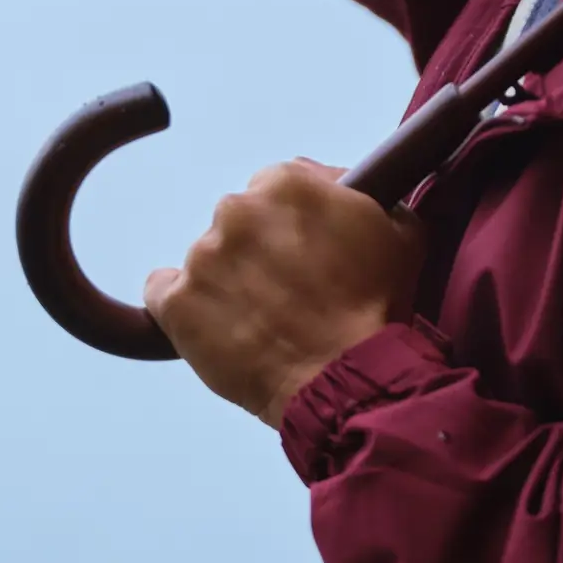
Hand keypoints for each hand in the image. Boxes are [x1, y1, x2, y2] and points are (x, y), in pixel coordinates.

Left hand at [146, 159, 423, 425]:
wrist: (347, 379)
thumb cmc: (378, 309)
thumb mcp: (398, 232)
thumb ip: (366, 196)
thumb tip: (342, 186)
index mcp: (287, 183)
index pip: (276, 189)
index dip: (293, 224)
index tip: (305, 254)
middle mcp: (236, 210)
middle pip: (239, 223)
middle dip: (259, 251)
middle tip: (288, 292)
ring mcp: (201, 257)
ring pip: (208, 261)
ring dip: (228, 283)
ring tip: (261, 322)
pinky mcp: (176, 304)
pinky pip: (163, 294)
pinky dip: (182, 307)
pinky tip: (214, 328)